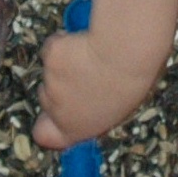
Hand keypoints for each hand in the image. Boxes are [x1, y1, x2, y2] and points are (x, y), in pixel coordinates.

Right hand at [33, 30, 157, 149]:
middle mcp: (57, 109)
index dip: (48, 123)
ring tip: (92, 57)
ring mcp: (50, 81)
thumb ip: (98, 111)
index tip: (57, 113)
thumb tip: (93, 98)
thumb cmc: (132, 82)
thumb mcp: (120, 109)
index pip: (45, 134)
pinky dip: (63, 43)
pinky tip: (84, 41)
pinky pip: (53, 47)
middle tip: (85, 74)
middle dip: (61, 86)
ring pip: (50, 70)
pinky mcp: (50, 56)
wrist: (122, 55)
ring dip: (64, 63)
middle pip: (47, 97)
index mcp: (75, 128)